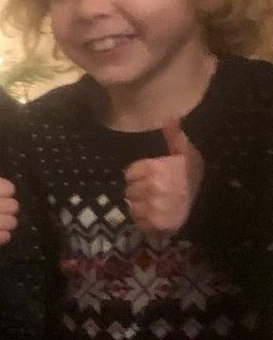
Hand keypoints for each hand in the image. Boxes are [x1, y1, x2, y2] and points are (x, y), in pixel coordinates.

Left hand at [123, 121, 202, 235]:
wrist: (210, 205)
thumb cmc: (192, 176)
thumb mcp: (185, 152)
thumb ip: (173, 135)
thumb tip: (170, 115)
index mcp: (155, 168)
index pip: (130, 173)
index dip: (138, 175)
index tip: (150, 177)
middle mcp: (153, 187)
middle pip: (129, 190)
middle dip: (139, 191)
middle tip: (154, 192)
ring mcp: (155, 207)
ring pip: (132, 206)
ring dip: (140, 206)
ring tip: (155, 204)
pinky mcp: (157, 224)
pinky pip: (139, 222)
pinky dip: (144, 221)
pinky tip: (156, 216)